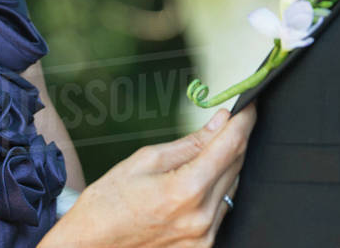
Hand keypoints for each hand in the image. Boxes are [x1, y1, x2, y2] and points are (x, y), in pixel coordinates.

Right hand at [40, 104, 255, 247]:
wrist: (91, 245)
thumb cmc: (108, 203)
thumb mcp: (146, 160)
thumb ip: (190, 143)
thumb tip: (219, 122)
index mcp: (185, 190)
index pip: (229, 147)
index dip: (243, 121)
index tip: (248, 106)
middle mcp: (201, 216)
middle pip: (235, 166)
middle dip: (234, 140)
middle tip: (226, 122)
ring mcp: (203, 236)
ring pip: (232, 187)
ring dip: (225, 166)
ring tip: (201, 156)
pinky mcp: (203, 246)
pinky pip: (222, 209)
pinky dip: (216, 190)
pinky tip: (196, 182)